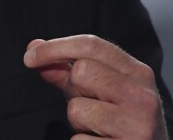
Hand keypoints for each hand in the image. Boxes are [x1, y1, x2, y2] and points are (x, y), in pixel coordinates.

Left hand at [23, 34, 165, 139]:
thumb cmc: (120, 121)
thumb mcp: (101, 90)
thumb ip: (68, 70)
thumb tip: (34, 50)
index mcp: (138, 72)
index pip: (92, 45)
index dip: (55, 47)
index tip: (30, 57)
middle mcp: (142, 97)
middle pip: (81, 72)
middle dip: (73, 90)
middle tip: (88, 104)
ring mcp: (137, 127)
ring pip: (77, 109)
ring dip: (77, 121)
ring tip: (97, 127)